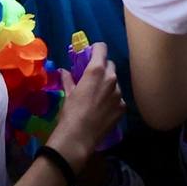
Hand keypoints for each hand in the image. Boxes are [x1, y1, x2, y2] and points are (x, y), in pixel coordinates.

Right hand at [47, 53, 124, 167]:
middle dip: (102, 68)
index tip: (91, 55)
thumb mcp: (68, 94)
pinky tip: (103, 110)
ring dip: (108, 85)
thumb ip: (68, 79)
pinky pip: (118, 98)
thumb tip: (63, 71)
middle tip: (93, 77)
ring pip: (115, 82)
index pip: (102, 48)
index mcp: (96, 70)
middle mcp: (111, 78)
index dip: (96, 50)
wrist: (79, 137)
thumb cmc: (70, 112)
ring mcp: (119, 93)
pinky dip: (112, 100)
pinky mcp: (123, 107)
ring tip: (97, 97)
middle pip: (110, 64)